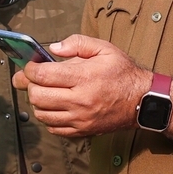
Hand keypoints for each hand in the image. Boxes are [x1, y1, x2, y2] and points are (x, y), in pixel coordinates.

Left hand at [16, 35, 150, 136]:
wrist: (143, 101)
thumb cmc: (124, 74)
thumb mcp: (105, 49)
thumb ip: (78, 43)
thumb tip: (54, 49)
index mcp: (84, 77)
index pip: (42, 75)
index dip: (29, 69)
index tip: (31, 65)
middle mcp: (80, 100)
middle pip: (37, 96)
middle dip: (31, 85)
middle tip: (37, 79)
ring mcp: (80, 118)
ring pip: (41, 114)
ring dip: (38, 102)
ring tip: (47, 92)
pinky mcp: (82, 130)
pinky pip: (53, 128)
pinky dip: (48, 117)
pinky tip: (55, 107)